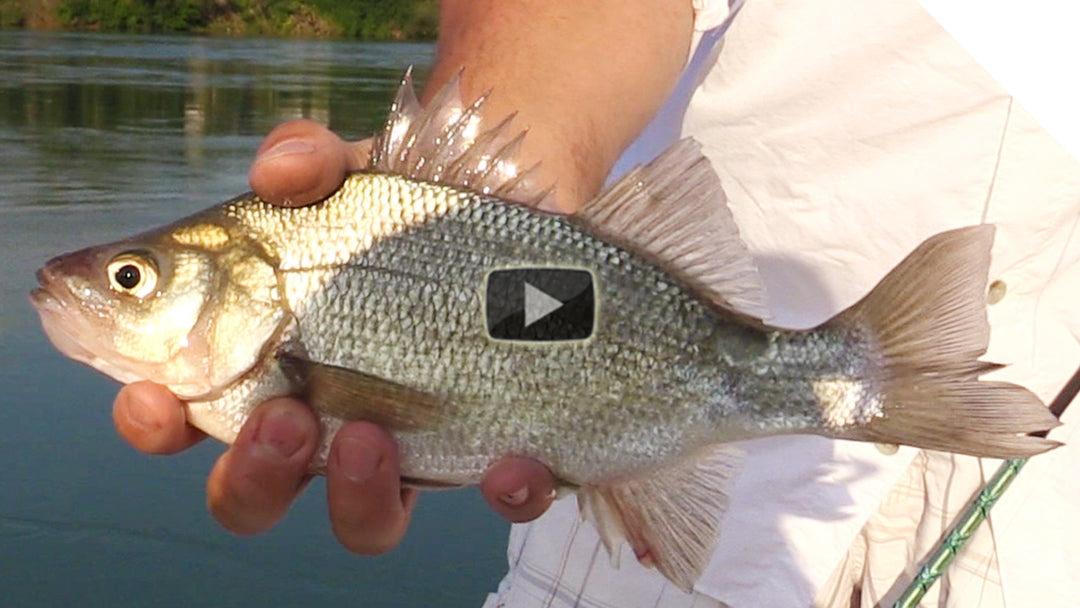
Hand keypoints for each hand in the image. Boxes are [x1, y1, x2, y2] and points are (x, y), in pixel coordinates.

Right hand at [113, 120, 556, 553]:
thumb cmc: (396, 204)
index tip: (153, 400)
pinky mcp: (493, 445)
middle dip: (252, 473)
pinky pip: (499, 499)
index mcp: (257, 364)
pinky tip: (511, 459)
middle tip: (278, 415)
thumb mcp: (349, 171)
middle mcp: (323, 419)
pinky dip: (506, 492)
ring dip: (356, 496)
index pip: (181, 414)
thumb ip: (304, 159)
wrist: (505, 203)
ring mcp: (408, 445)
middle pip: (255, 493)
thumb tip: (279, 173)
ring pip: (365, 520)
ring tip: (368, 435)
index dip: (152, 422)